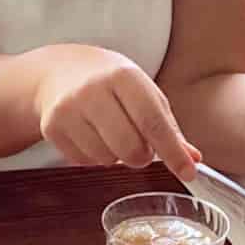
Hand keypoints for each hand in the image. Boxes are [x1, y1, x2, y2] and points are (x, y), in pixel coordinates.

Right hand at [32, 46, 200, 181]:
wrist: (59, 70)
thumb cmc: (110, 82)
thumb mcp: (143, 92)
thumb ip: (168, 126)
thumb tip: (192, 159)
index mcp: (124, 76)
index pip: (153, 122)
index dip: (173, 152)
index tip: (188, 173)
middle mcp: (94, 90)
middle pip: (130, 149)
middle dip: (141, 156)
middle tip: (139, 145)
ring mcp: (69, 108)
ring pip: (106, 159)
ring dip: (116, 157)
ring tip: (111, 134)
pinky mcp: (51, 126)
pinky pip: (84, 161)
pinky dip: (94, 157)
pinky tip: (91, 135)